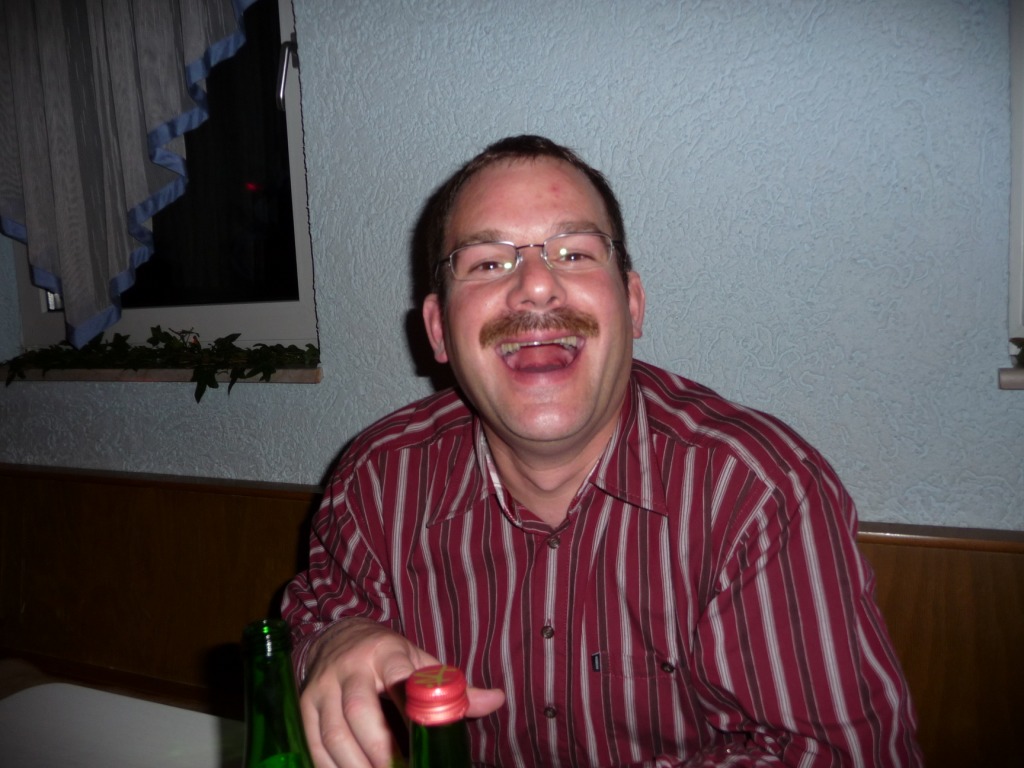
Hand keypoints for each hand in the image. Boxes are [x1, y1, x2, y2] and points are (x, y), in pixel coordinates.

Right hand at [299, 617, 504, 767]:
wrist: (336, 638)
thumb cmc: (387, 656)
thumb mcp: (419, 660)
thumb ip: (453, 686)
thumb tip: (496, 700)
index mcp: (385, 651)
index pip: (399, 674)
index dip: (413, 708)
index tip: (425, 742)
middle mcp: (349, 668)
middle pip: (360, 711)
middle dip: (382, 750)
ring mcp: (323, 688)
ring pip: (334, 735)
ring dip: (357, 767)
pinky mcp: (304, 707)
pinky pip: (315, 746)